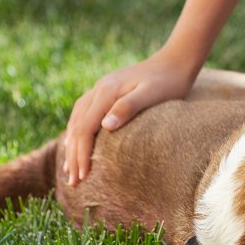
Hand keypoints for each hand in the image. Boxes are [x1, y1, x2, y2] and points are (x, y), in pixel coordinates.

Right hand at [62, 53, 196, 185]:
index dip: (81, 154)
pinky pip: (83, 114)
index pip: (85, 128)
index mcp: (106, 91)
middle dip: (73, 155)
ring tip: (69, 168)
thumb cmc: (167, 82)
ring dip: (71, 145)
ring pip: (76, 120)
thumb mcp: (151, 95)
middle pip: (77, 126)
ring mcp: (100, 88)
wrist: (175, 61)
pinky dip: (77, 131)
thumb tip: (105, 126)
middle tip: (73, 182)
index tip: (83, 176)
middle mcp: (98, 89)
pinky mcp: (106, 91)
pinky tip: (77, 142)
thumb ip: (128, 108)